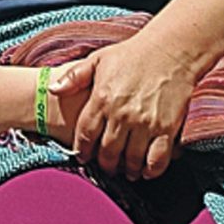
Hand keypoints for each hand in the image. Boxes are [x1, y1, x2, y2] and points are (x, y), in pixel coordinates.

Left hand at [50, 33, 196, 180]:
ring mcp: (145, 123)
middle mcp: (122, 114)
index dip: (82, 149)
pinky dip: (151, 170)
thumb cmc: (132, 54)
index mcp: (102, 98)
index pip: (86, 133)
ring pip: (131, 158)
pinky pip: (157, 158)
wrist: (171, 50)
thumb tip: (52, 90)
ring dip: (127, 170)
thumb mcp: (98, 59)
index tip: (82, 156)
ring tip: (125, 172)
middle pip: (108, 151)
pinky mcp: (167, 128)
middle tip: (106, 168)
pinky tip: (146, 171)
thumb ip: (74, 77)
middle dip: (105, 164)